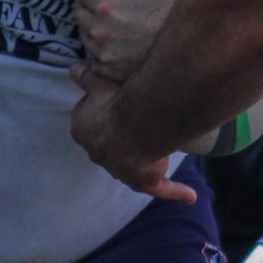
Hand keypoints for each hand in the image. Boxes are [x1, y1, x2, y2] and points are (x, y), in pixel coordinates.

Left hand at [69, 68, 195, 202]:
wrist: (135, 126)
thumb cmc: (116, 102)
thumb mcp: (98, 83)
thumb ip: (85, 76)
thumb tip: (72, 68)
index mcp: (82, 130)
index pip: (88, 120)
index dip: (101, 110)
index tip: (114, 100)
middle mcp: (98, 154)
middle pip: (107, 143)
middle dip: (118, 136)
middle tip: (135, 121)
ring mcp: (119, 170)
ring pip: (129, 165)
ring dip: (140, 158)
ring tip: (154, 151)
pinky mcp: (143, 181)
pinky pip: (160, 189)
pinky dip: (174, 190)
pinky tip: (190, 195)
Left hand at [75, 0, 188, 79]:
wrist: (194, 40)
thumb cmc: (175, 2)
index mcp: (105, 4)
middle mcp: (100, 31)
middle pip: (79, 14)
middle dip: (83, 2)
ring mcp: (106, 54)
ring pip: (86, 38)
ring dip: (89, 26)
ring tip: (99, 20)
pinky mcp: (115, 71)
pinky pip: (96, 60)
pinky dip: (98, 51)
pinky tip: (108, 44)